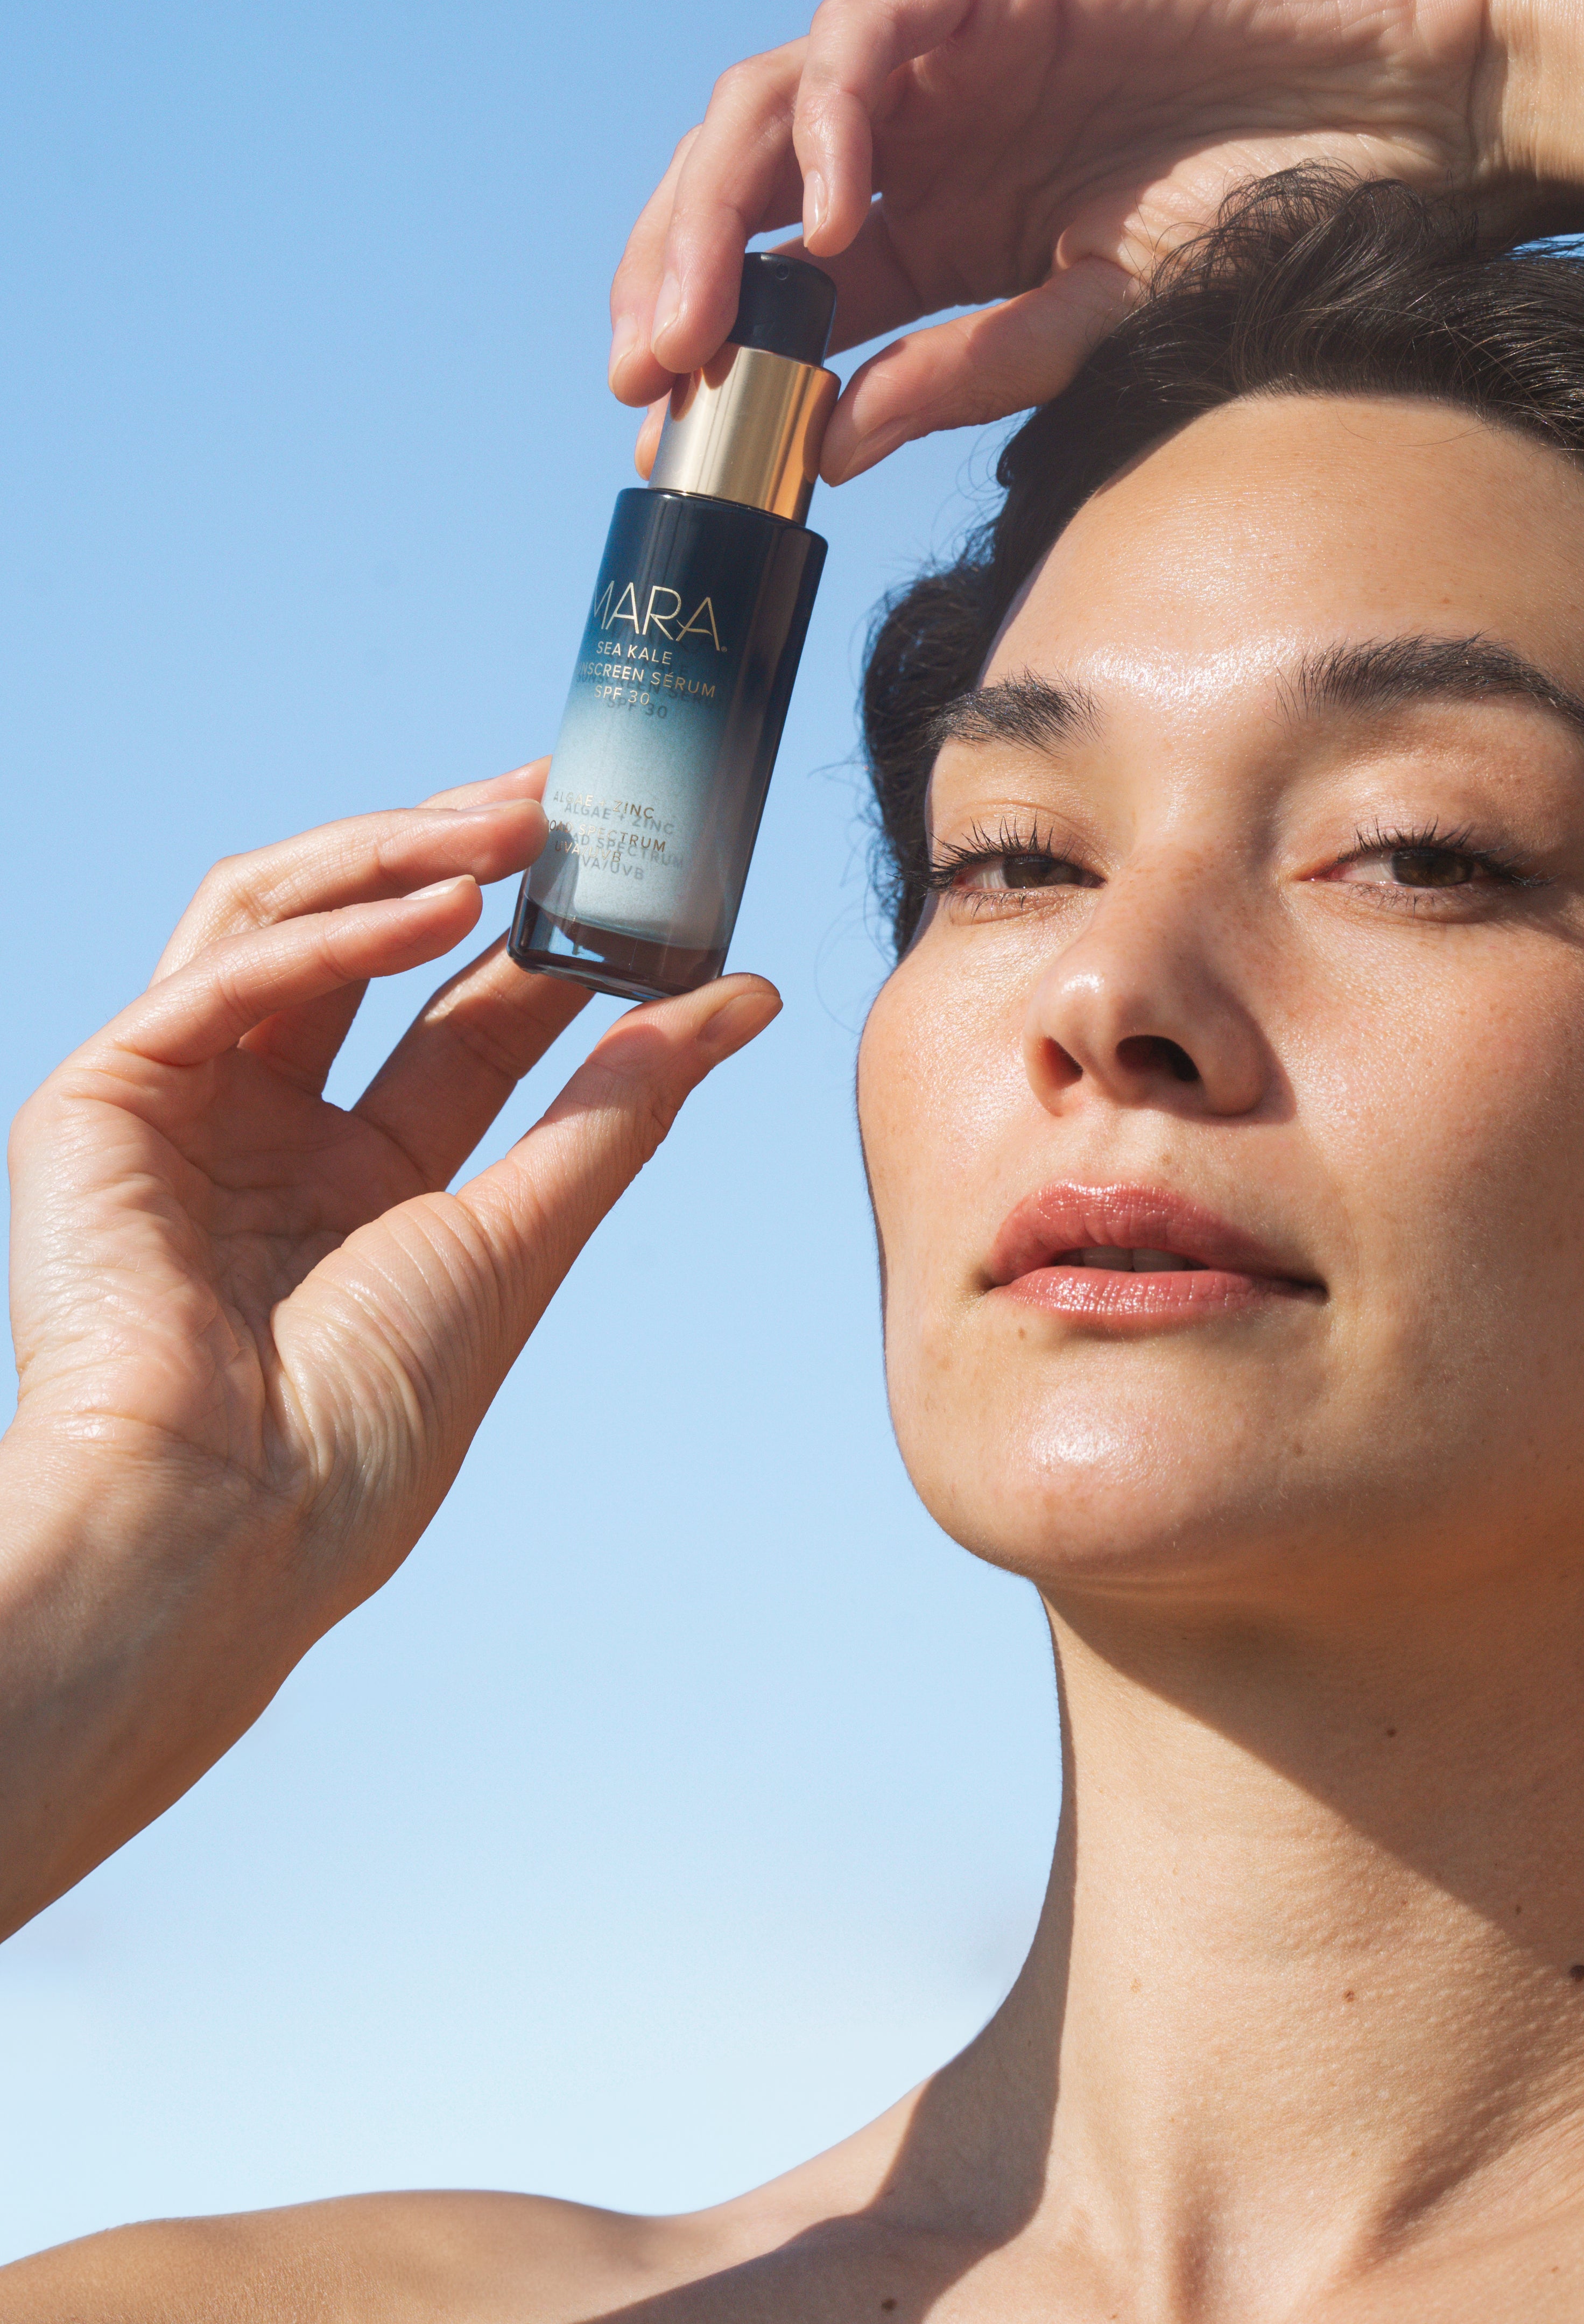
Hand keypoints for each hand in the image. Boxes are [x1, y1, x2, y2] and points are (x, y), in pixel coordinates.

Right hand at [2, 769, 776, 1918]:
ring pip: (280, 921)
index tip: (646, 873)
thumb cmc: (362, 1426)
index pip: (464, 1020)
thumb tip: (742, 1002)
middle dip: (466, 859)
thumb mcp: (515, 1242)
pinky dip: (327, 927)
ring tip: (509, 825)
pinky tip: (432, 909)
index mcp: (362, 1185)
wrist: (225, 1524)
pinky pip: (218, 974)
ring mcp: (181, 1112)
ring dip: (394, 857)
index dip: (550, 939)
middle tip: (568, 798)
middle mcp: (268, 1134)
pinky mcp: (101, 1104)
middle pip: (371, 948)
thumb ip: (616, 1110)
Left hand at [608, 0, 1583, 481]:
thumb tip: (823, 448)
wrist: (1418, 107)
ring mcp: (957, 46)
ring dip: (713, 212)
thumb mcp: (1097, 324)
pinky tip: (834, 223)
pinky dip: (831, 124)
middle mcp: (929, 136)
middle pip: (751, 194)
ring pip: (773, 109)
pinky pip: (868, 35)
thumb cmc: (1285, 216)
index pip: (790, 289)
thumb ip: (963, 372)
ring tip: (694, 319)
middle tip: (645, 386)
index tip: (664, 448)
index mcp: (944, 227)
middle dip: (678, 284)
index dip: (717, 359)